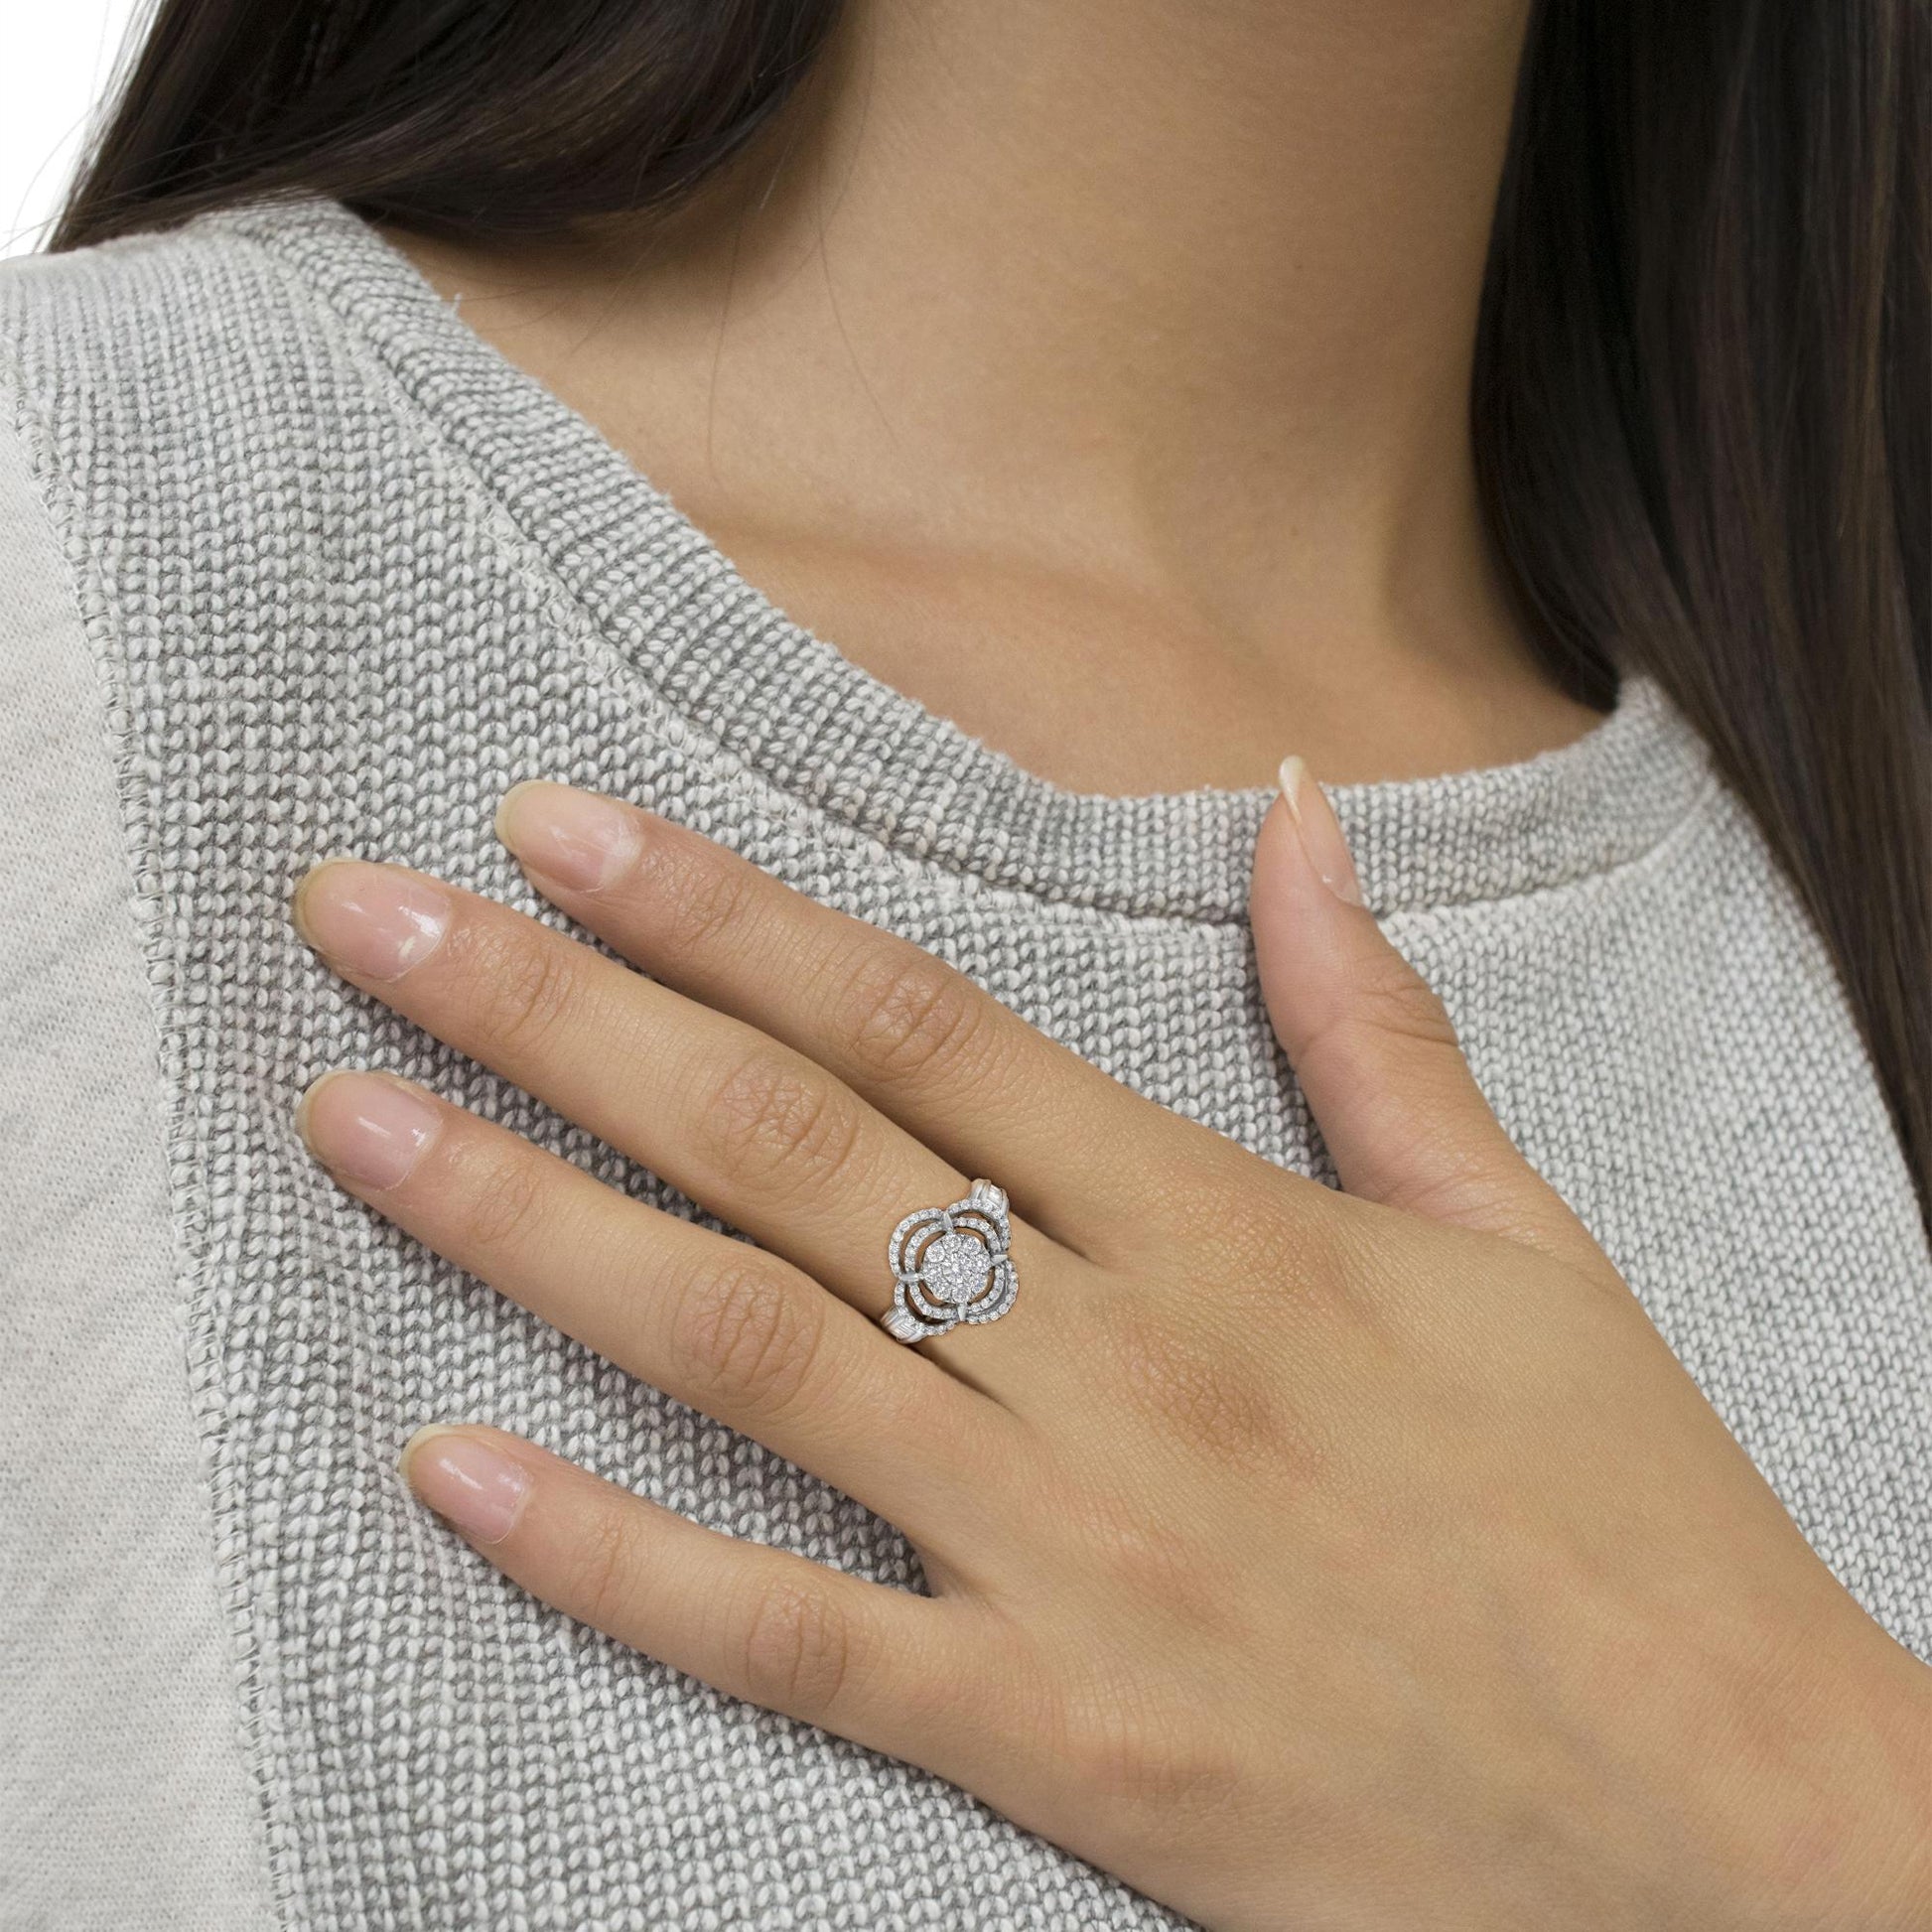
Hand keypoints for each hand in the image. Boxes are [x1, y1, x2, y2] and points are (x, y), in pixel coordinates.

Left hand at [289, 770, 1930, 1929]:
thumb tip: (1297, 813)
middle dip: (553, 1016)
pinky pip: (792, 1640)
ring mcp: (1072, 1550)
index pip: (910, 1017)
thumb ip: (1371, 1019)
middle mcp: (1117, 1357)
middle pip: (780, 1147)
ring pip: (746, 1354)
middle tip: (363, 918)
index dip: (717, 911)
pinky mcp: (1055, 1736)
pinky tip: (450, 1473)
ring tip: (354, 1125)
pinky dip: (612, 1561)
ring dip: (527, 1230)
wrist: (1723, 1820)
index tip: (553, 824)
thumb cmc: (1615, 1510)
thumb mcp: (1514, 1235)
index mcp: (1218, 1222)